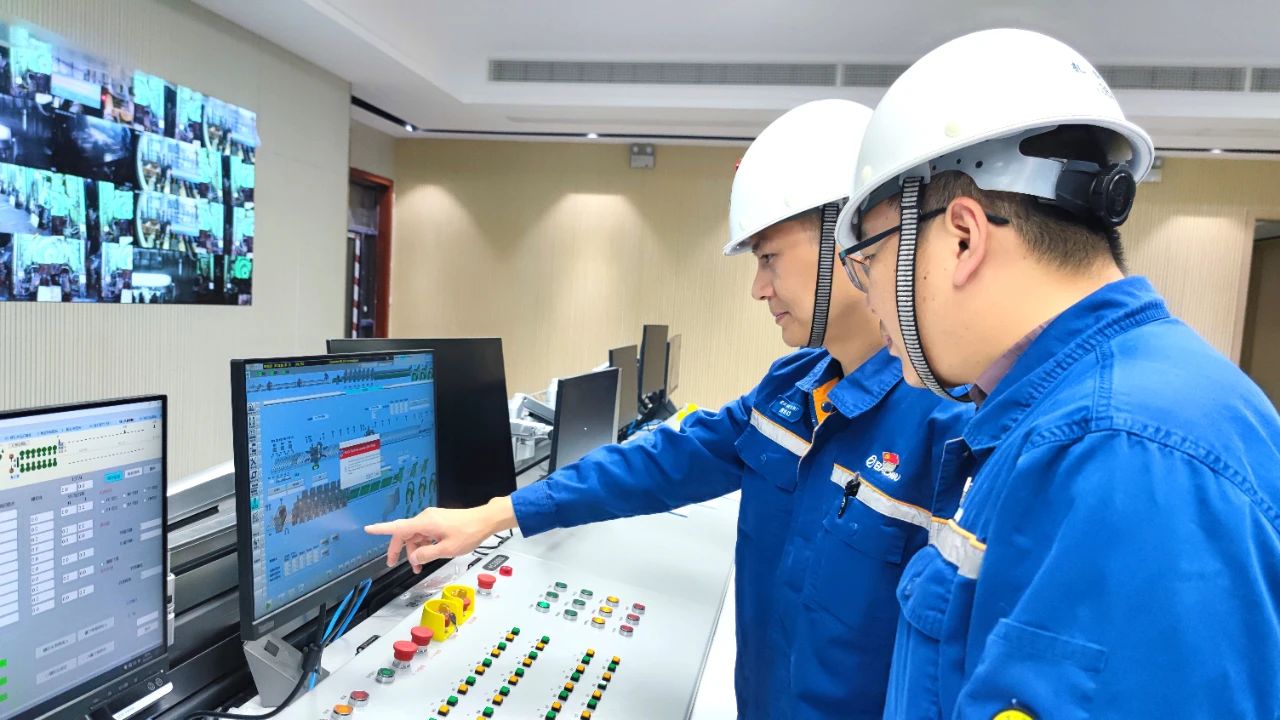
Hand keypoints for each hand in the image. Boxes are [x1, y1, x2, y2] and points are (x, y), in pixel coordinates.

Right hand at [365, 497, 516, 572]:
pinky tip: (427, 557)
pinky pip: (424, 534)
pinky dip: (422, 546)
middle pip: (404, 534)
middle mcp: (426, 518)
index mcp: (425, 523)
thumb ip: (427, 554)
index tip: (368, 529)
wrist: (485, 520)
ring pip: (415, 536)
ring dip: (413, 551)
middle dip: (398, 550)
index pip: (398, 527)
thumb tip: (413, 558)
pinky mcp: (438, 522)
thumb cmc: (469, 532)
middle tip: (392, 564)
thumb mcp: (447, 549)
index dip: (381, 529)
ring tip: (418, 566)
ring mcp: (432, 519)